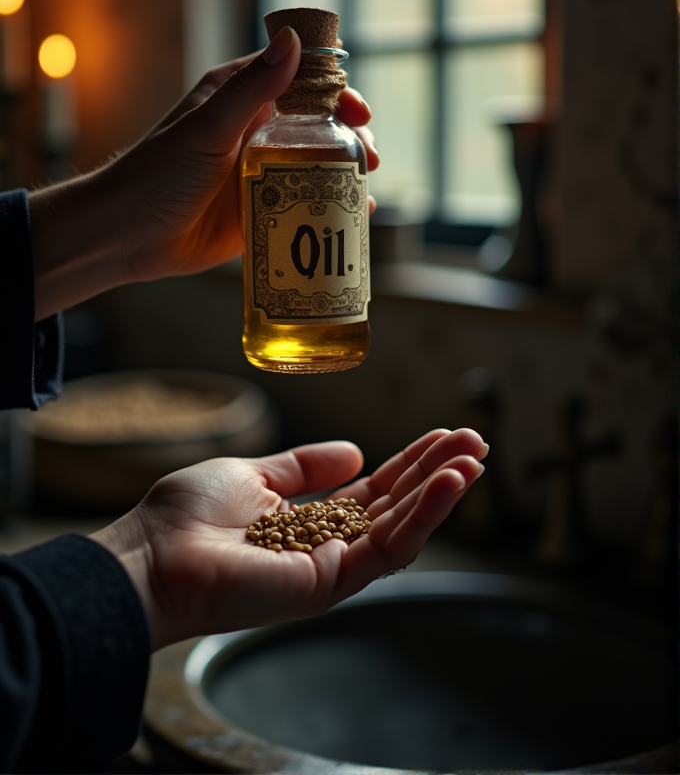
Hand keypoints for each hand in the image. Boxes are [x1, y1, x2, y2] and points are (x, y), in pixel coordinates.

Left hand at [30, 27, 378, 319]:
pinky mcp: (260, 210)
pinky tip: (349, 217)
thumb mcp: (208, 127)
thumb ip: (253, 88)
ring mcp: (260, 172)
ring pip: (317, 165)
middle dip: (349, 139)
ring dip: (345, 174)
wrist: (127, 236)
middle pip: (318, 125)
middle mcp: (254, 132)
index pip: (299, 80)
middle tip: (367, 158)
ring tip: (362, 190)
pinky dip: (329, 207)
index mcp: (240, 98)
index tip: (359, 110)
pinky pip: (304, 204)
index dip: (335, 90)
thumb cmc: (156, 173)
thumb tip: (293, 42)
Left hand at [90, 428, 486, 650]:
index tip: (442, 435)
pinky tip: (447, 483)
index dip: (410, 463)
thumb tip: (355, 451)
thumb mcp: (255, 474)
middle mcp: (327, 547)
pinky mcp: (330, 583)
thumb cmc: (189, 516)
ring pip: (403, 529)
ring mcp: (332, 568)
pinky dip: (423, 516)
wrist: (153, 556)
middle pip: (396, 508)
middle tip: (475, 441)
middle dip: (437, 473)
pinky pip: (389, 550)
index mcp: (310, 522)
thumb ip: (304, 466)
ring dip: (441, 492)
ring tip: (473, 456)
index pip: (374, 492)